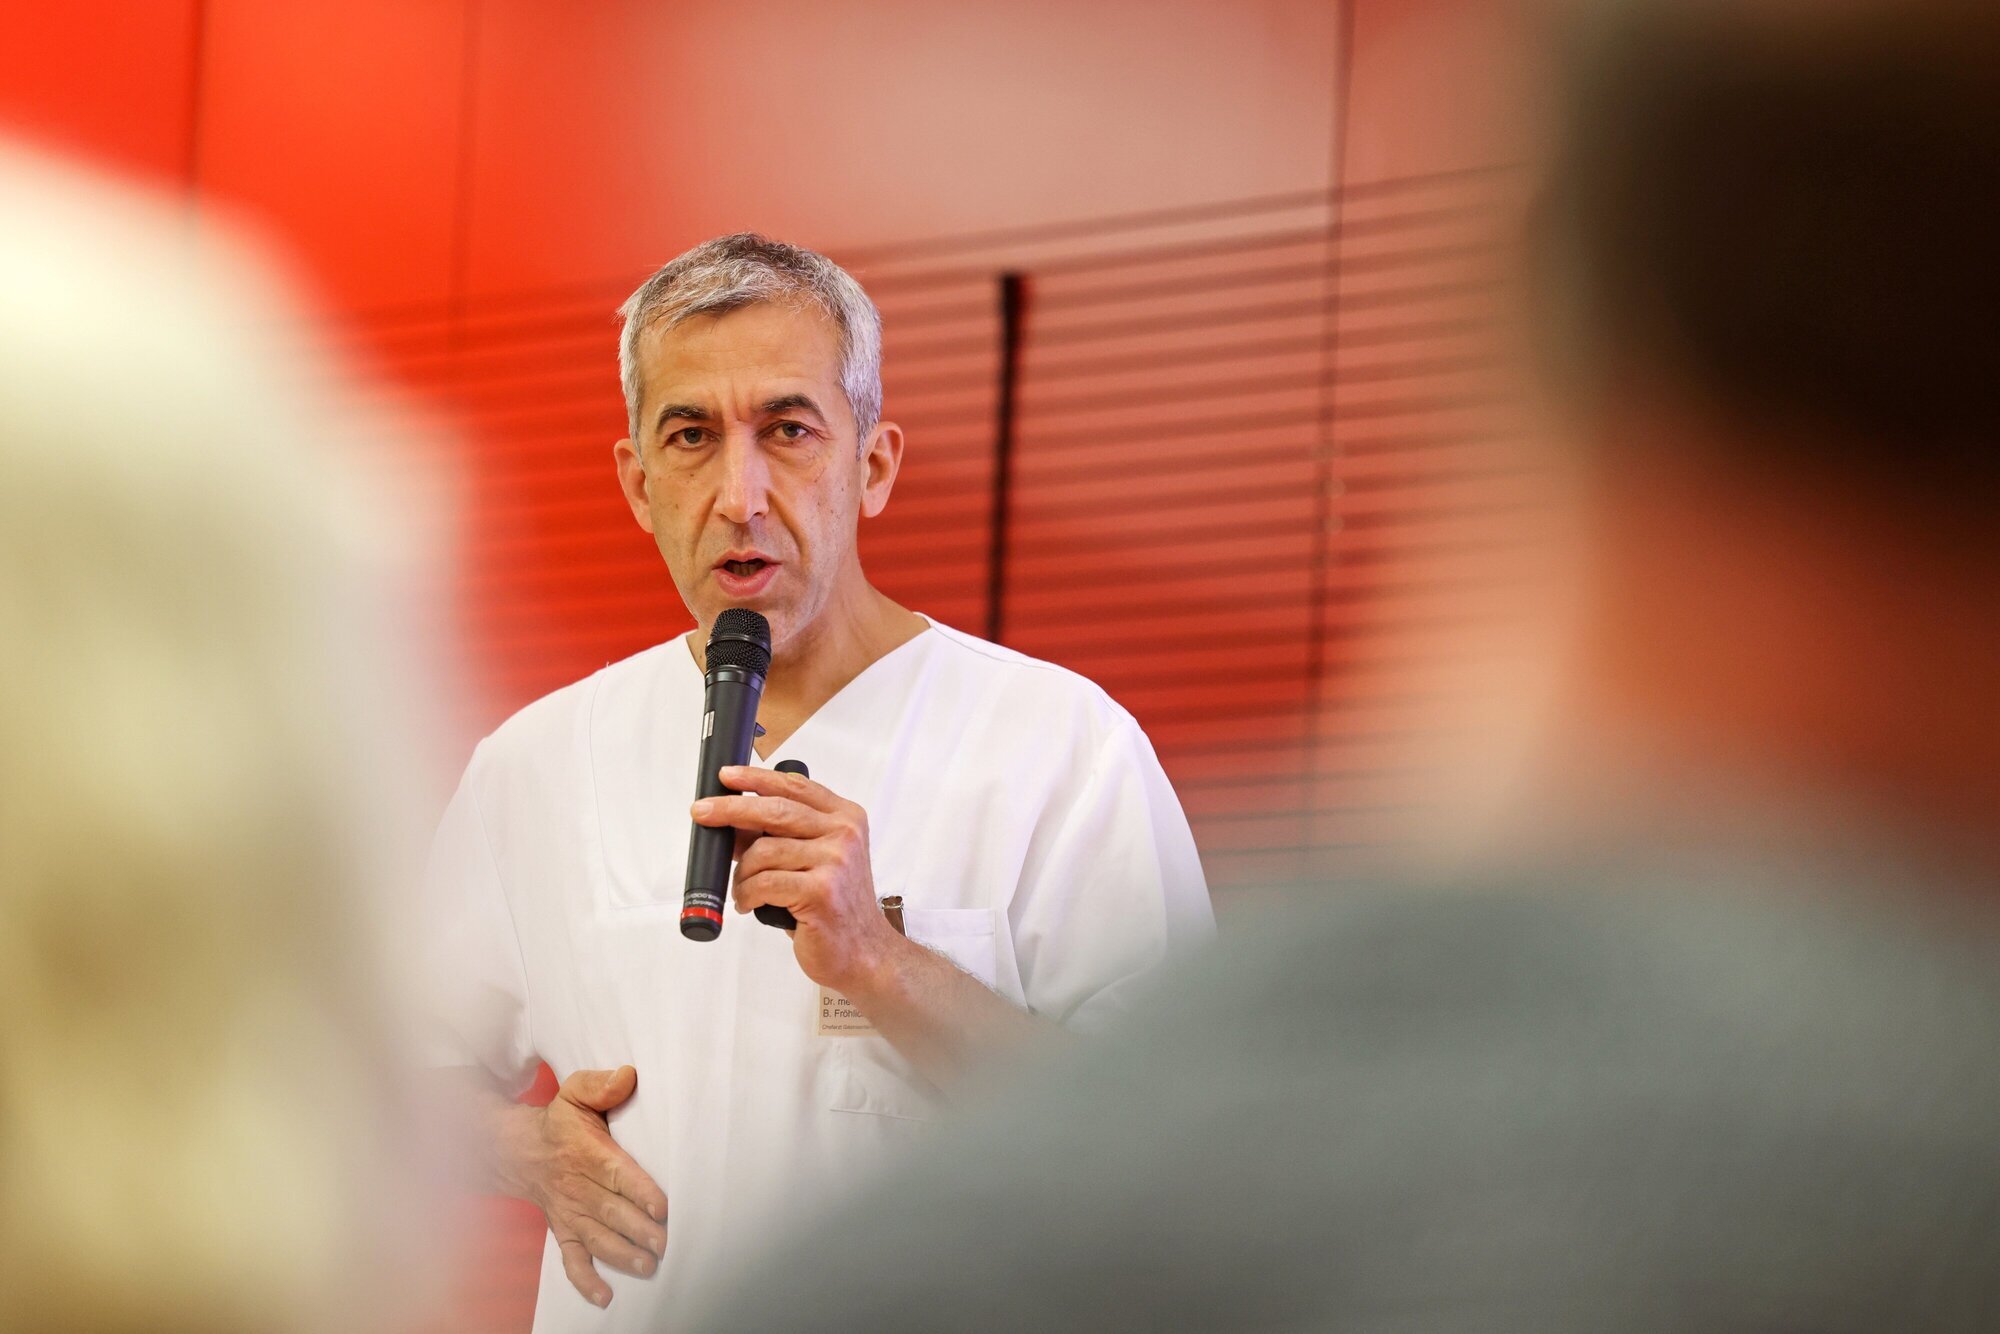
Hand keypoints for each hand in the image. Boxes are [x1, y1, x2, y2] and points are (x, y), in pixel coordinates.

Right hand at [499, 1065, 667, 1308]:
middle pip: (610, 1212)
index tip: (662, 1207)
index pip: (616, 1173)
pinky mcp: (563, 1230)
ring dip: (622, 1254)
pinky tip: (605, 1296)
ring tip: (647, 1266)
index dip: (639, 1191)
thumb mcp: (575, 1092)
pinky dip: (586, 1280)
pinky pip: (571, 1259)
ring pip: (596, 1238)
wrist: (516, 1150)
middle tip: (664, 1244)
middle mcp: (577, 1187)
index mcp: (586, 1153)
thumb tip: (628, 1076)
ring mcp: (569, 1212)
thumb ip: (601, 1085)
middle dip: (638, 1229)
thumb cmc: (559, 1121)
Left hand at [691, 765, 907, 992]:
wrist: (864, 951)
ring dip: (742, 873)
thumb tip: (733, 822)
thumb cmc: (835, 906)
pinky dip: (746, 893)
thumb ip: (783, 836)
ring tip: (743, 889)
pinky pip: (764, 883)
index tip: (727, 776)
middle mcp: (844, 834)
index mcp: (846, 818)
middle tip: (701, 812)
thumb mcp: (816, 860)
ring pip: (763, 851)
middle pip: (776, 810)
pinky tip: (748, 903)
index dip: (757, 778)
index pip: (796, 787)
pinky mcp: (820, 891)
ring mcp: (835, 862)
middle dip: (731, 809)